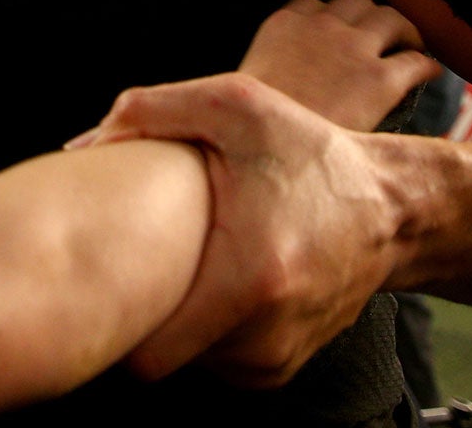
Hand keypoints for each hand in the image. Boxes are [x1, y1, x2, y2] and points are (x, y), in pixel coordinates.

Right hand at [67, 0, 436, 147]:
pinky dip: (426, 63)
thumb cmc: (236, 137)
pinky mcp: (383, 79)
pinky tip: (426, 78)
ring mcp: (354, 49)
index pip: (312, 1)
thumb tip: (99, 138)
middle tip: (378, 38)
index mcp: (281, 25)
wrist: (268, 156)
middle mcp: (320, 27)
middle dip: (369, 15)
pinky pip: (418, 58)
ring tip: (408, 49)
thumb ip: (191, 104)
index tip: (333, 32)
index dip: (327, 15)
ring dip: (403, 32)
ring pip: (393, 17)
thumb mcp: (212, 102)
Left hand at [90, 76, 404, 386]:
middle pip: (162, 356)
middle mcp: (266, 334)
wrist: (391, 208)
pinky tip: (213, 281)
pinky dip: (208, 328)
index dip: (115, 323)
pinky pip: (219, 360)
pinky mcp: (285, 365)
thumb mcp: (234, 105)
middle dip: (143, 314)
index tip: (101, 287)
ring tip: (184, 263)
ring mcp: (277, 357)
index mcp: (248, 278)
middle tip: (136, 262)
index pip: (149, 356)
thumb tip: (80, 145)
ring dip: (178, 319)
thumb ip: (148, 112)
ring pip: (190, 360)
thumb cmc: (308, 154)